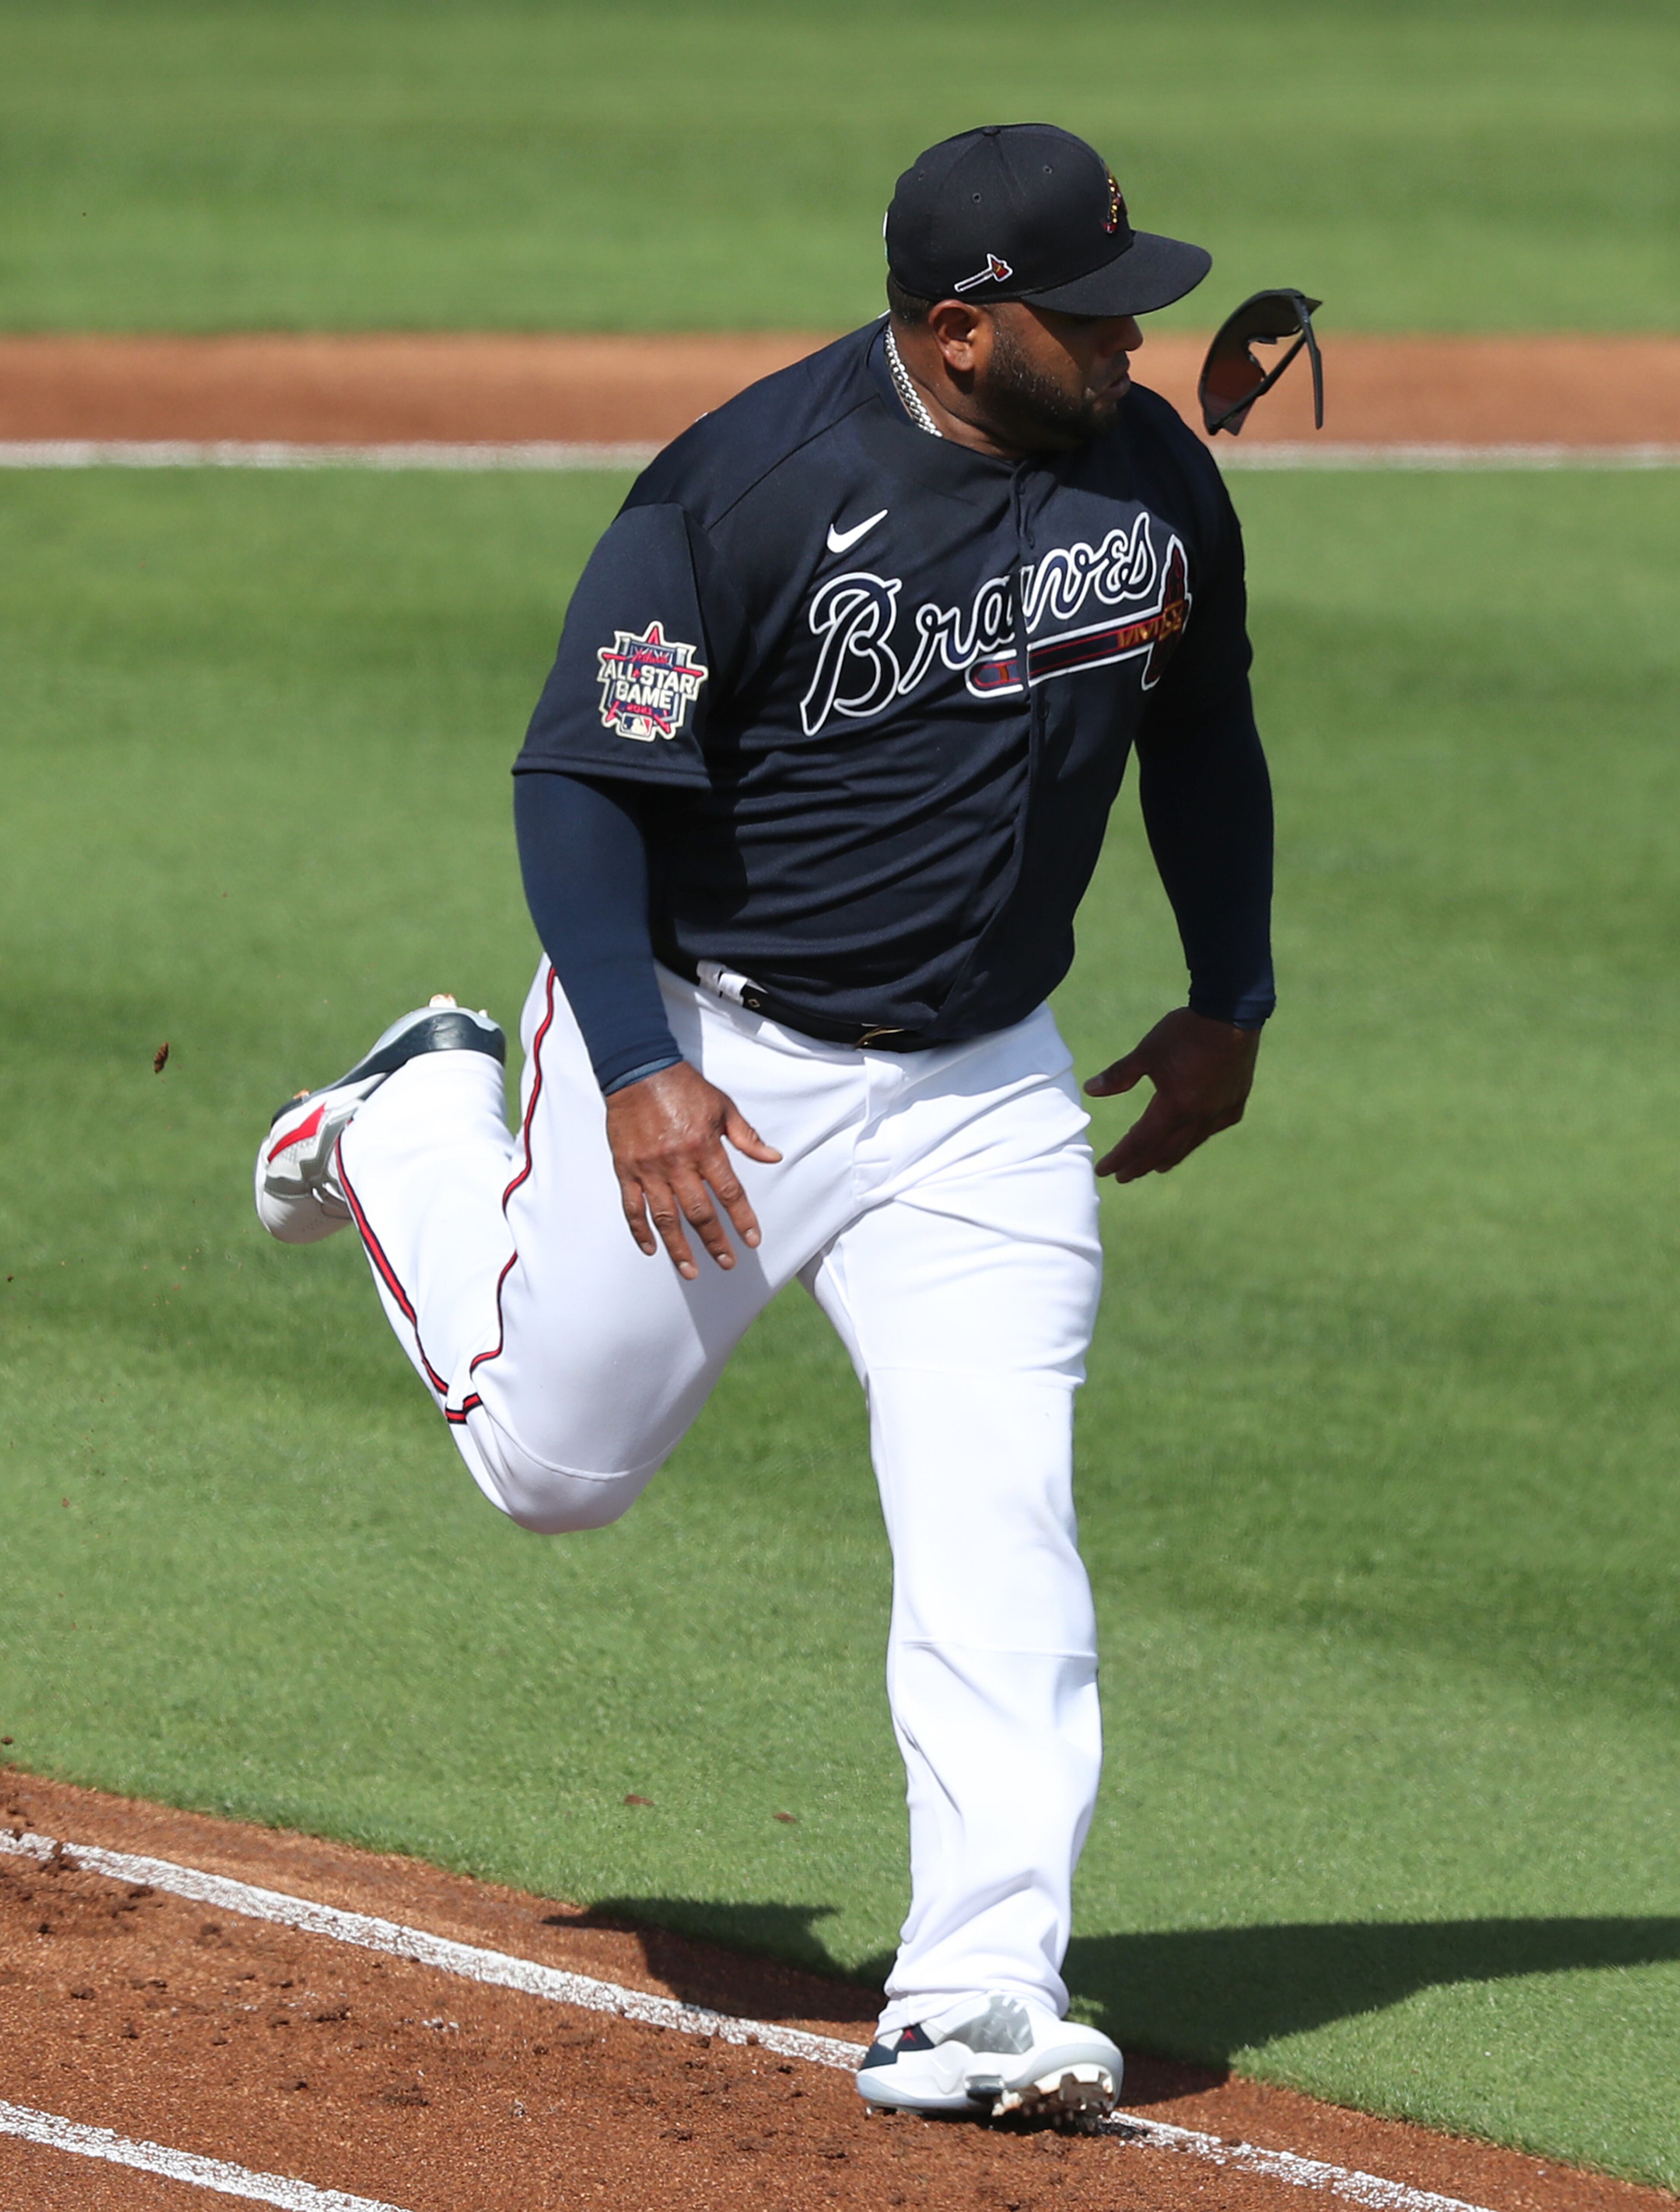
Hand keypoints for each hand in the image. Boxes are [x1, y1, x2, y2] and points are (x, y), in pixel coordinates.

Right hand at [605, 1060, 781, 1278]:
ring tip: (691, 1271)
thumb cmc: (683, 1087)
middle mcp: (677, 1163)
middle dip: (715, 1242)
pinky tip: (651, 1249)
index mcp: (704, 1148)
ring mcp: (648, 1169)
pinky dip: (640, 1231)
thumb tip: (773, 1157)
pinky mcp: (626, 1169)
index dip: (742, 1219)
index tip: (752, 1240)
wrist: (638, 1070)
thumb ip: (747, 1136)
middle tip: (726, 1262)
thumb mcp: (723, 1107)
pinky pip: (632, 1207)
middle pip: (699, 1213)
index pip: (729, 1192)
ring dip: (679, 1248)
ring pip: (665, 1218)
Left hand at [1084, 1008, 1260, 1182]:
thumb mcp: (1146, 1052)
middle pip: (1164, 1151)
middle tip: (1124, 1176)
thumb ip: (1118, 1075)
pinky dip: (1195, 1138)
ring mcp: (1220, 1112)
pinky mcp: (1235, 1102)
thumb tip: (1090, 1090)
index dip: (1120, 1158)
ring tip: (1154, 1166)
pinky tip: (1190, 1138)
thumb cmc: (1185, 1032)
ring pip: (1189, 1144)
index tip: (1103, 1170)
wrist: (1232, 1013)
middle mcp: (1198, 1118)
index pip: (1140, 1142)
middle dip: (1140, 1165)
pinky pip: (1211, 1129)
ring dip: (1167, 1157)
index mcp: (1174, 1108)